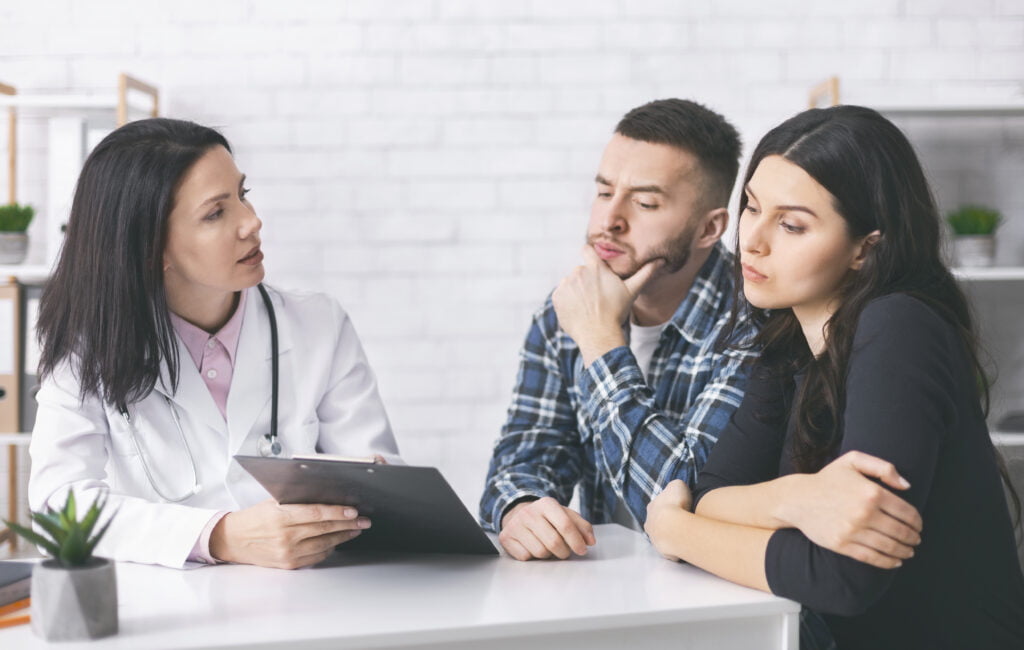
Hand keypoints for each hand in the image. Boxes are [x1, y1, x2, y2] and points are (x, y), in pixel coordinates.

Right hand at [209, 498, 369, 568]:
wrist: (233, 540)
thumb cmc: (255, 517)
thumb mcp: (273, 502)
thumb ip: (297, 500)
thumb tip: (326, 495)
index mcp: (281, 516)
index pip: (316, 513)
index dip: (337, 512)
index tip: (353, 511)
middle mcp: (285, 536)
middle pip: (324, 529)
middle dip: (348, 524)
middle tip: (364, 521)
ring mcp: (287, 553)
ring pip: (323, 545)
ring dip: (343, 537)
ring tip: (355, 530)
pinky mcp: (288, 564)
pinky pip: (316, 557)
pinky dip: (329, 549)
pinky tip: (337, 542)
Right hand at [498, 497, 595, 560]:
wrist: (518, 514)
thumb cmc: (546, 518)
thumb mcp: (565, 516)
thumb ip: (582, 527)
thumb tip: (590, 541)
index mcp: (546, 504)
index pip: (565, 525)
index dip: (576, 541)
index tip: (582, 550)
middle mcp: (529, 512)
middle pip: (554, 542)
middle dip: (563, 552)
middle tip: (564, 552)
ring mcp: (515, 525)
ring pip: (540, 552)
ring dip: (548, 555)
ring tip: (546, 547)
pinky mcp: (506, 537)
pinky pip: (526, 557)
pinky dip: (532, 557)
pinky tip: (532, 547)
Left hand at [552, 245, 661, 365]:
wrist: (599, 334)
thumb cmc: (617, 312)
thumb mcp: (632, 291)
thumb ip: (645, 273)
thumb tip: (661, 260)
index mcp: (595, 268)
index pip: (586, 250)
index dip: (588, 255)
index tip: (592, 263)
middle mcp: (578, 272)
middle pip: (580, 272)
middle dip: (586, 281)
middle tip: (596, 298)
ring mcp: (566, 284)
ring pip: (570, 284)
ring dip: (576, 291)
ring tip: (587, 306)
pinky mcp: (557, 297)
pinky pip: (561, 295)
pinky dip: (567, 301)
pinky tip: (578, 311)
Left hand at [644, 480, 692, 560]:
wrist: (674, 526)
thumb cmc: (675, 503)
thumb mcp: (677, 485)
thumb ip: (675, 486)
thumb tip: (676, 490)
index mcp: (651, 507)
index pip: (658, 505)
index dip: (669, 506)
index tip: (679, 507)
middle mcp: (649, 523)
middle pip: (658, 522)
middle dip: (669, 522)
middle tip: (683, 521)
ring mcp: (654, 538)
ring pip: (662, 536)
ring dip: (671, 535)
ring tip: (685, 533)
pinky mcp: (662, 551)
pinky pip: (670, 549)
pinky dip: (676, 547)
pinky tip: (685, 544)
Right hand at [781, 451, 922, 568]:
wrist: (797, 499)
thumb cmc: (828, 479)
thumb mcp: (852, 461)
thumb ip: (883, 467)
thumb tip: (907, 486)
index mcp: (871, 492)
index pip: (907, 512)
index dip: (917, 522)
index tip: (918, 526)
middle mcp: (864, 512)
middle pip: (901, 531)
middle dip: (913, 538)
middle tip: (916, 540)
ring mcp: (852, 530)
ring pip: (889, 546)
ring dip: (905, 551)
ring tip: (909, 551)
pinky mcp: (842, 545)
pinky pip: (872, 557)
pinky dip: (889, 562)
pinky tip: (896, 561)